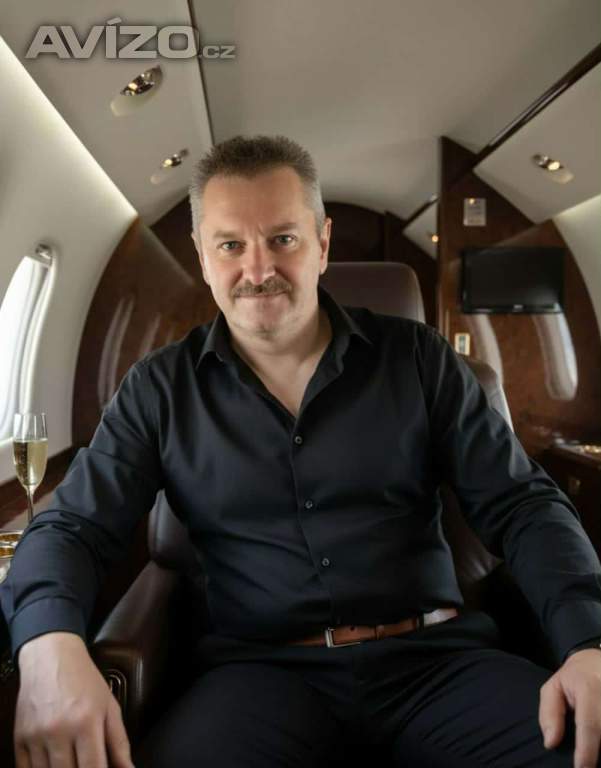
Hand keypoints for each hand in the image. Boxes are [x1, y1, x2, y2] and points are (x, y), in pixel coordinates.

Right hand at [15, 631, 133, 767]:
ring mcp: (37, 735)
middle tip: (85, 764)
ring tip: (70, 761)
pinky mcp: (19, 737)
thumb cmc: (84, 680)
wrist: (51, 656)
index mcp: (87, 722)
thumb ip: (119, 742)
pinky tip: (51, 763)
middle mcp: (60, 730)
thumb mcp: (109, 705)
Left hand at [539, 648, 600, 767]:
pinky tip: (600, 744)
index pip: (590, 724)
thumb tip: (550, 742)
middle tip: (588, 764)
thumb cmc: (574, 678)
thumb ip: (549, 713)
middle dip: (598, 752)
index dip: (587, 750)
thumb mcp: (554, 687)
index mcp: (590, 687)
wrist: (598, 660)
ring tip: (596, 754)